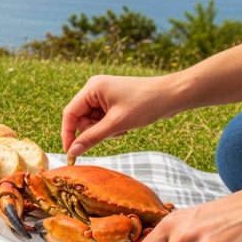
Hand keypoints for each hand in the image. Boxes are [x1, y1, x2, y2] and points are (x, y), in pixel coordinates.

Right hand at [61, 74, 178, 158]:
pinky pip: (102, 119)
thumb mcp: (116, 124)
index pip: (70, 114)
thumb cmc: (146, 104)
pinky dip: (111, 127)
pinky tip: (125, 126)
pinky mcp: (112, 101)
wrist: (173, 95)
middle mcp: (94, 89)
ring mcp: (104, 95)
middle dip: (93, 131)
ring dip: (104, 130)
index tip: (70, 152)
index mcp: (92, 88)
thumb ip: (92, 138)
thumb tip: (72, 152)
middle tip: (110, 134)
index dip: (68, 134)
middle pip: (81, 118)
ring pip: (92, 121)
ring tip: (122, 129)